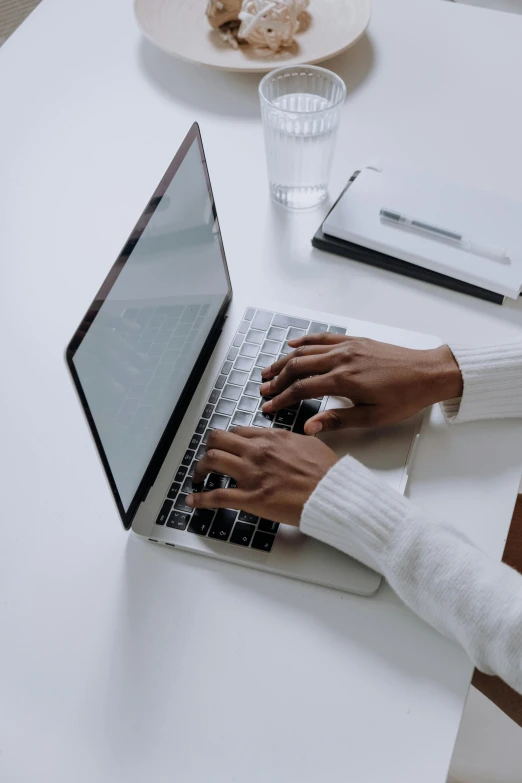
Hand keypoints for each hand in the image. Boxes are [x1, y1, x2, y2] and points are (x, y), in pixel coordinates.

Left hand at [187, 427, 337, 525]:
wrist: (332, 493)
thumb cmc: (326, 472)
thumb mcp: (309, 443)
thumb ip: (289, 440)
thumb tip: (283, 442)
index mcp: (271, 438)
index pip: (237, 431)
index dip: (226, 439)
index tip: (224, 447)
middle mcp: (257, 451)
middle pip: (218, 440)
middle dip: (208, 448)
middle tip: (207, 459)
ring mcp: (252, 474)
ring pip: (212, 461)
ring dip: (200, 469)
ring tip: (199, 477)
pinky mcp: (251, 498)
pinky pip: (217, 496)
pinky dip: (200, 498)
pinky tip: (192, 500)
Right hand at [259, 334, 462, 433]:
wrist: (429, 373)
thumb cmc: (405, 397)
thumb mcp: (372, 417)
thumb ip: (337, 420)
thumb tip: (309, 427)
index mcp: (344, 381)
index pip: (301, 389)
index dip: (281, 399)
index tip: (269, 407)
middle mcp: (341, 359)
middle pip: (297, 367)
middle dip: (277, 379)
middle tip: (263, 390)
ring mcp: (347, 347)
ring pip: (305, 351)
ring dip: (284, 360)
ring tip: (269, 371)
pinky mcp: (355, 340)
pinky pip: (322, 338)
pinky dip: (304, 341)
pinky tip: (292, 344)